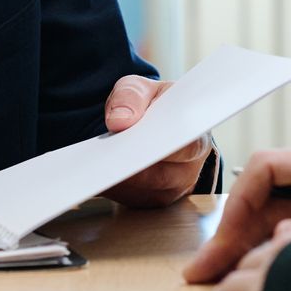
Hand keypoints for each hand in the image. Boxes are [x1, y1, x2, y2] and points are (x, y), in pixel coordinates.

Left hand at [98, 75, 212, 207]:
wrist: (156, 124)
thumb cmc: (157, 106)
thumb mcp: (144, 88)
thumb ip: (132, 96)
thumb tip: (119, 120)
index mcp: (197, 140)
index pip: (185, 147)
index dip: (160, 145)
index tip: (134, 141)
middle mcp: (188, 171)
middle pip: (159, 177)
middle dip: (130, 166)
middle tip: (105, 156)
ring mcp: (169, 191)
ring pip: (141, 192)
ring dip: (117, 178)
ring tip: (94, 162)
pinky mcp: (148, 202)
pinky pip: (128, 199)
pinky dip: (110, 186)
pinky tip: (94, 172)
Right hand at [182, 144, 290, 284]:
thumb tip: (285, 248)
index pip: (267, 170)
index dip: (238, 205)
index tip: (224, 244)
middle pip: (262, 195)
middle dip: (230, 233)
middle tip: (202, 273)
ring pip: (272, 214)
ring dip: (245, 244)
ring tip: (218, 279)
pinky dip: (269, 250)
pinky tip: (256, 276)